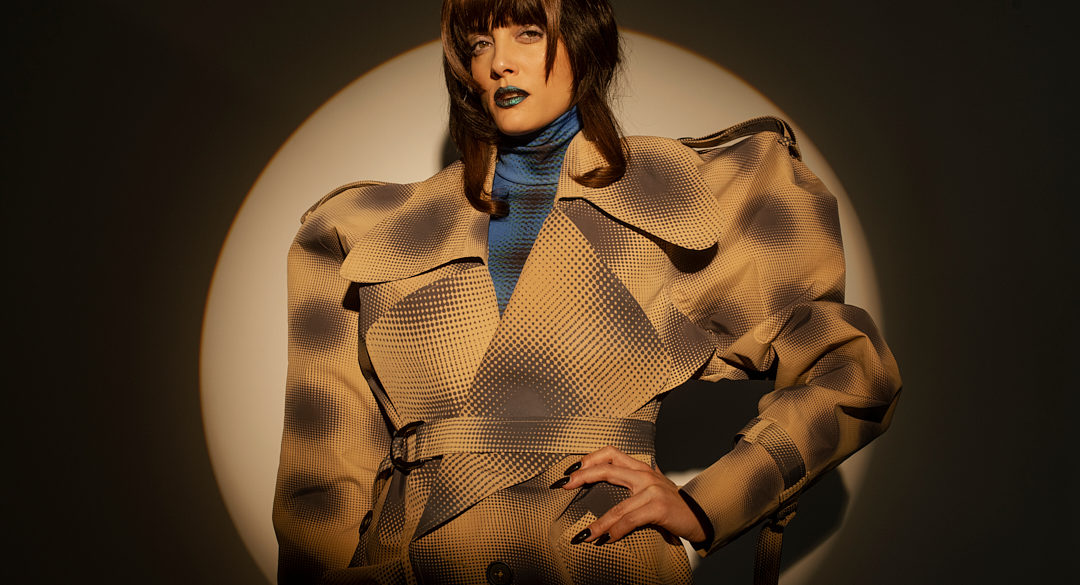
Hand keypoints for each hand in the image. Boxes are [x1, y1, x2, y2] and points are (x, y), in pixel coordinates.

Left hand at [553, 445, 706, 544]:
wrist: (701, 514)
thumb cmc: (674, 503)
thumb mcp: (653, 487)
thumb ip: (634, 483)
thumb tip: (609, 484)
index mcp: (641, 468)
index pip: (610, 454)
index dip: (588, 459)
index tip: (569, 471)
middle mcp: (645, 475)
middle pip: (607, 469)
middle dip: (582, 477)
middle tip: (564, 486)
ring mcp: (652, 490)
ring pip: (617, 506)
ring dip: (598, 524)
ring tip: (584, 535)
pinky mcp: (658, 507)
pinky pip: (631, 520)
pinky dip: (616, 531)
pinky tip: (606, 540)